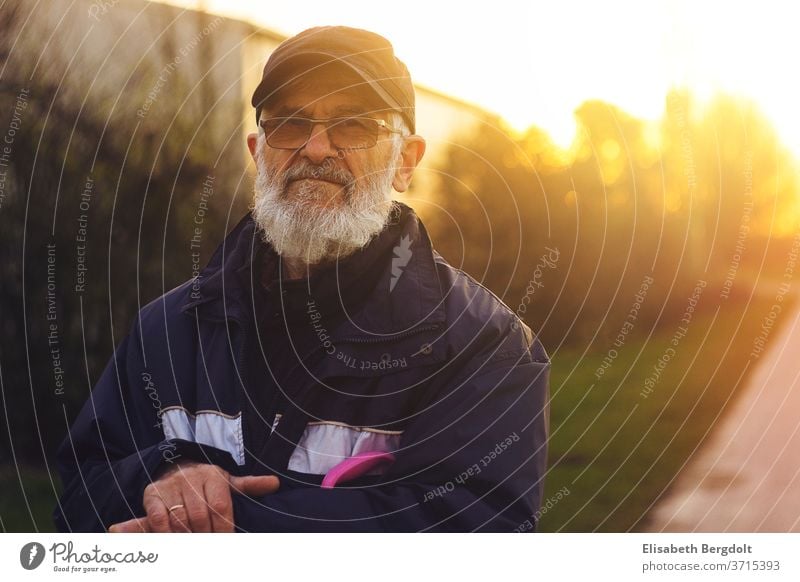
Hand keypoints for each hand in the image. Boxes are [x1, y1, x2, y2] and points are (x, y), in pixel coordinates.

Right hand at [108, 461, 278, 532]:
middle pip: (200, 516)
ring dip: (187, 537)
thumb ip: (250, 485)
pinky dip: (166, 533)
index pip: (221, 505)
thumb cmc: (208, 482)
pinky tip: (175, 539)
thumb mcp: (229, 482)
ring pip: (180, 519)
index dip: (224, 527)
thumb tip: (275, 483)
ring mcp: (171, 485)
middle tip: (209, 546)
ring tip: (195, 545)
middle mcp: (191, 477)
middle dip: (206, 535)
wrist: (176, 466)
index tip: (226, 541)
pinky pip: (158, 519)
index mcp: (214, 475)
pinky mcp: (152, 493)